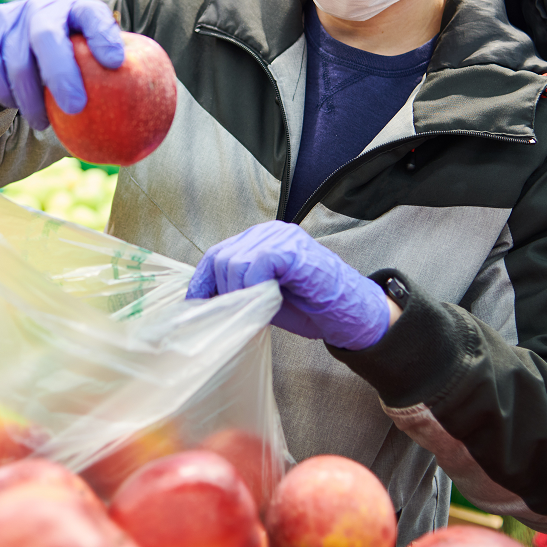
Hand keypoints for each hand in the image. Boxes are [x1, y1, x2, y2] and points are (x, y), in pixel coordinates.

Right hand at [0, 0, 124, 130]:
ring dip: (30, 98)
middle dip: (61, 73)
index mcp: (73, 10)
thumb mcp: (78, 50)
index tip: (117, 64)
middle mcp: (42, 9)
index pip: (91, 14)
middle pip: (46, 36)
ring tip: (44, 124)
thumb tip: (136, 124)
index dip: (104, 35)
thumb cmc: (54, 50)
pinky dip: (4, 94)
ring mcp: (9, 20)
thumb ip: (100, 72)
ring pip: (16, 61)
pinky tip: (18, 109)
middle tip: (76, 108)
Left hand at [186, 221, 390, 349]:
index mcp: (259, 241)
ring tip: (254, 309)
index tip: (195, 304)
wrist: (351, 313)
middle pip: (221, 257)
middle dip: (222, 291)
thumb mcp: (265, 298)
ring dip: (237, 293)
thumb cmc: (311, 306)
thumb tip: (206, 301)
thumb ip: (240, 291)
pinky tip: (265, 300)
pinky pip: (256, 264)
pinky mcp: (291, 248)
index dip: (202, 281)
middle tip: (235, 314)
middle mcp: (267, 233)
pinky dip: (252, 287)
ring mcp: (280, 237)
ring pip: (234, 262)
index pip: (217, 254)